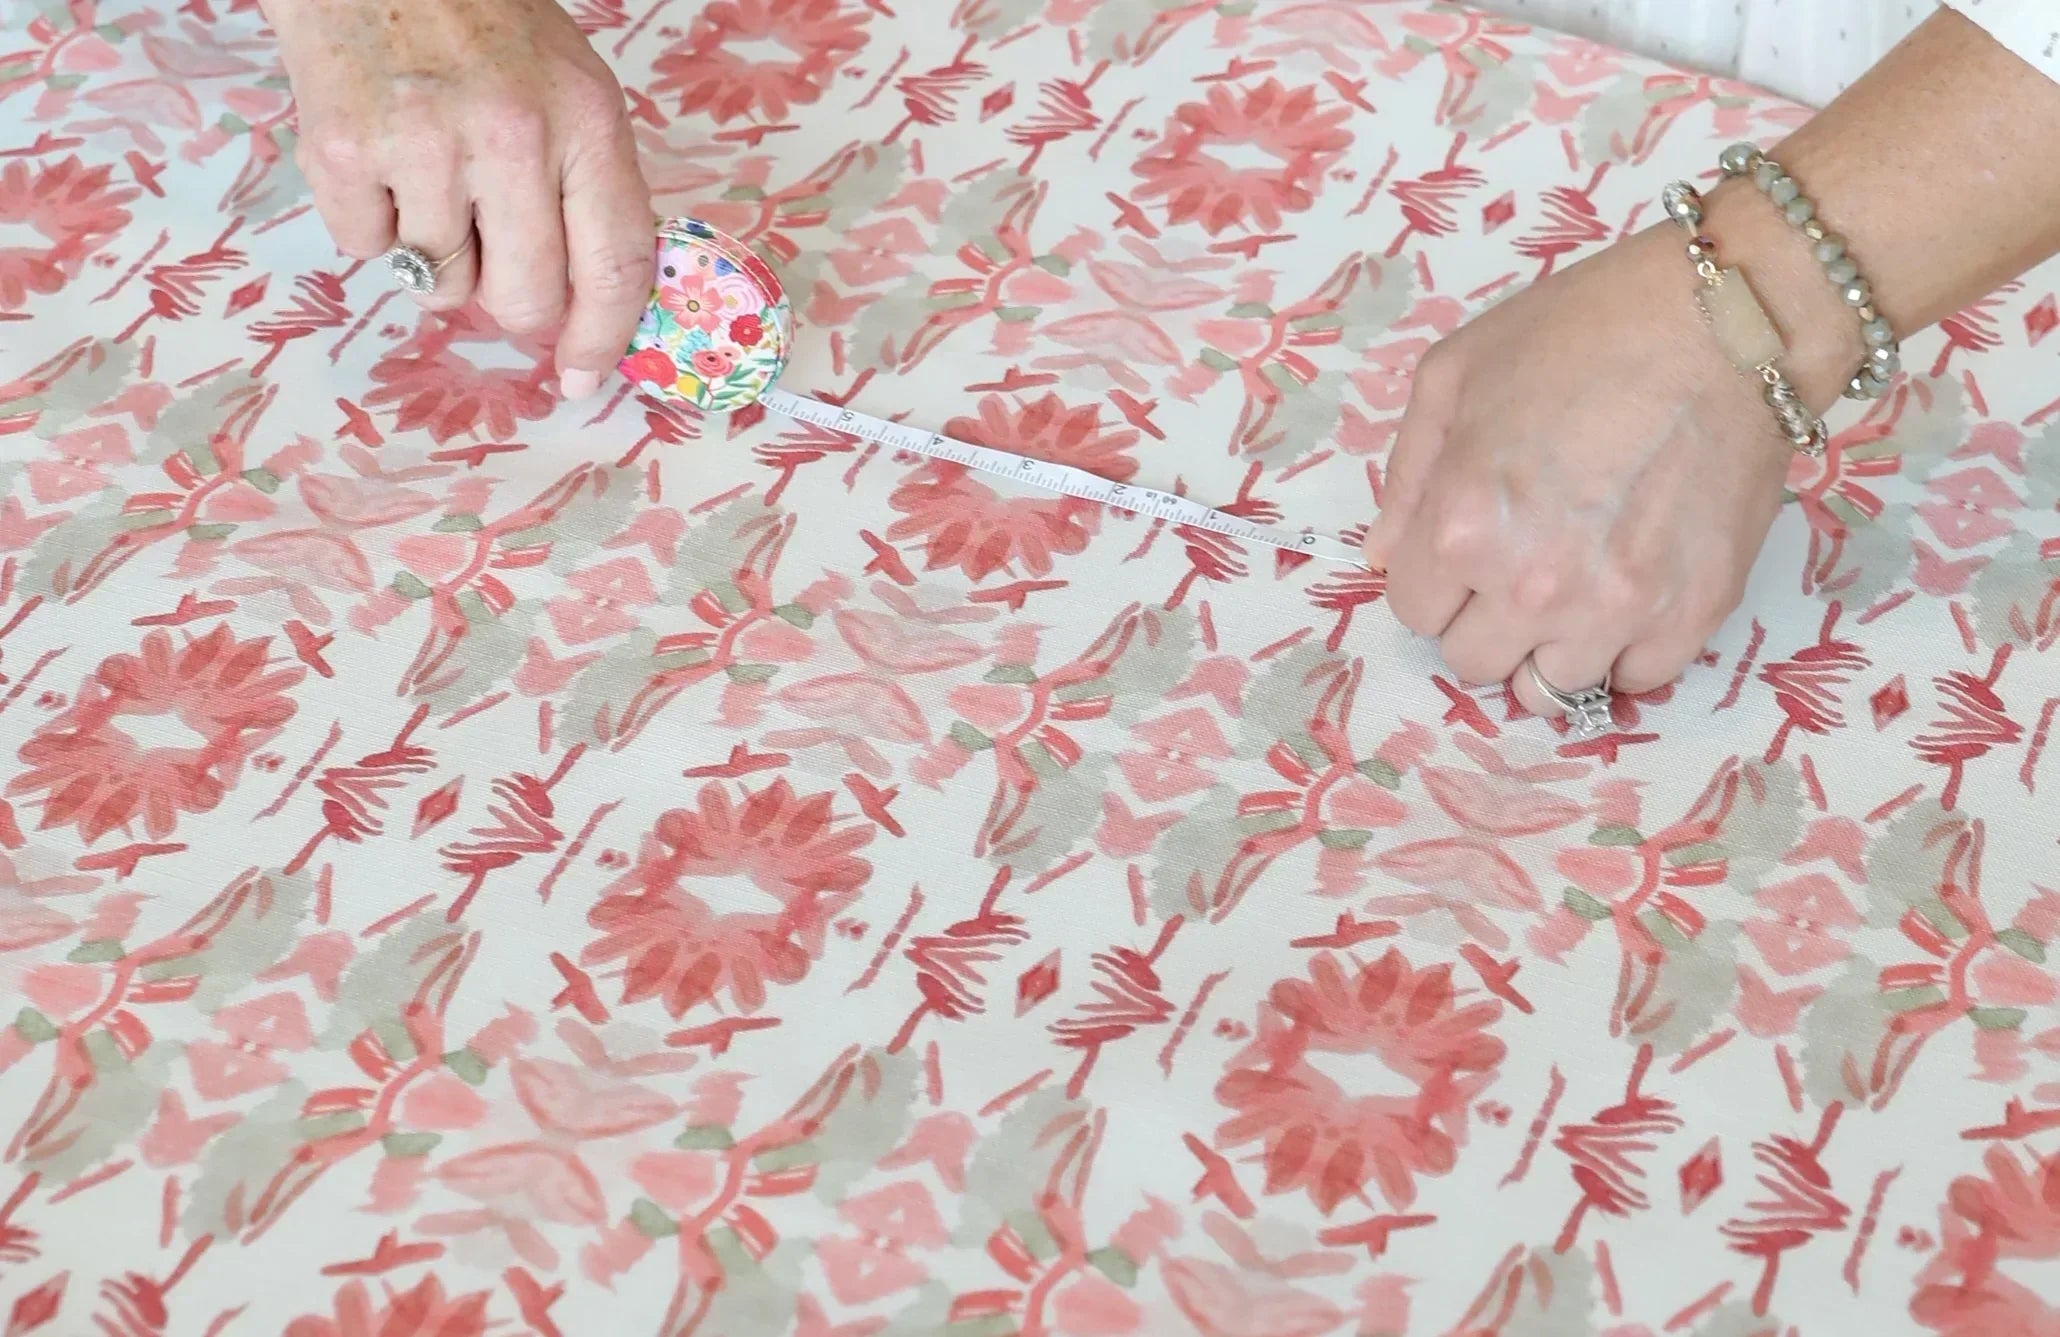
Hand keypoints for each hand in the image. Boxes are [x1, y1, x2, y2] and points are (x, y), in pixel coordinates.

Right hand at [268, 0, 653, 396]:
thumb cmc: (481, 22)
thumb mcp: (568, 88)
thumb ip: (585, 190)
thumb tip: (584, 311)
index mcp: (585, 120)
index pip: (615, 264)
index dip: (601, 337)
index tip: (582, 376)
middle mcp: (513, 136)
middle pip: (527, 300)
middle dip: (511, 305)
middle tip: (490, 259)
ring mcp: (424, 144)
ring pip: (442, 286)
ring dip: (436, 254)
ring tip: (427, 173)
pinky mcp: (343, 151)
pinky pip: (366, 250)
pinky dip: (370, 221)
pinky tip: (377, 155)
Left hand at [1366, 225, 1797, 723]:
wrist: (1728, 322)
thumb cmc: (1582, 332)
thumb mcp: (1454, 377)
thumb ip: (1406, 479)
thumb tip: (1384, 559)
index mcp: (1463, 526)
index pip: (1415, 612)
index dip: (1435, 577)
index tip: (1468, 545)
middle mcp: (1533, 585)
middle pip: (1474, 660)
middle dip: (1484, 617)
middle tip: (1520, 560)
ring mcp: (1616, 608)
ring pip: (1549, 686)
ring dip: (1551, 642)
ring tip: (1578, 578)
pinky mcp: (1692, 615)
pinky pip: (1635, 678)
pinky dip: (1625, 647)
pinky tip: (1630, 591)